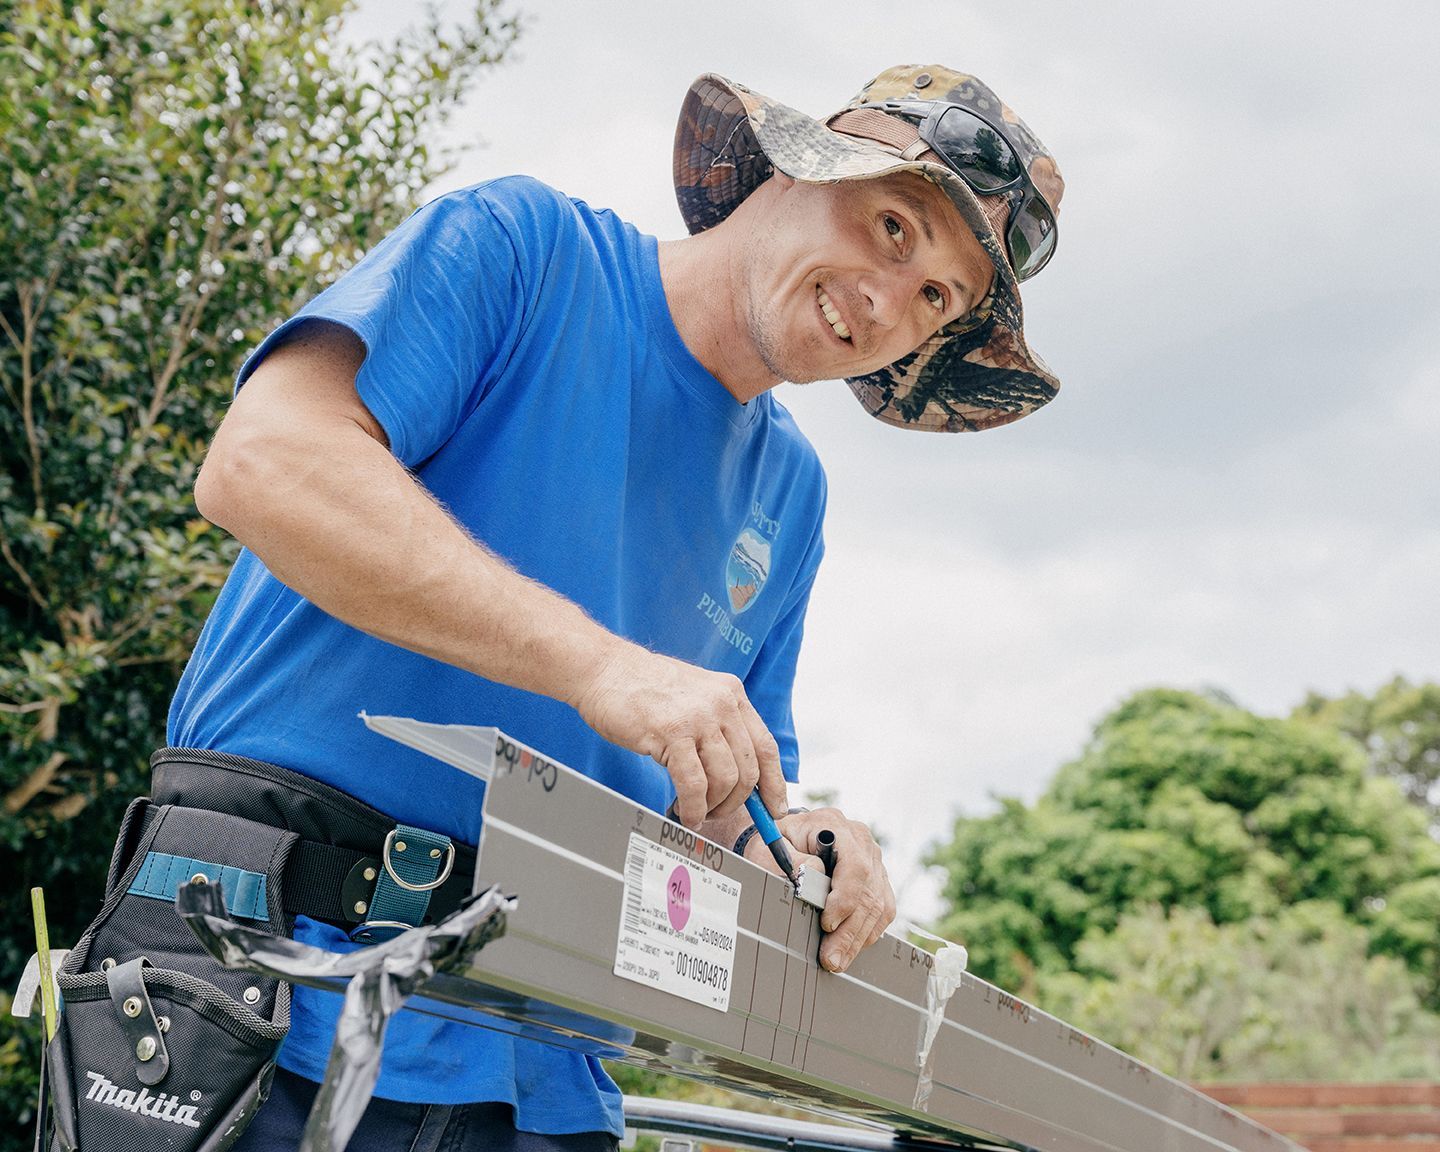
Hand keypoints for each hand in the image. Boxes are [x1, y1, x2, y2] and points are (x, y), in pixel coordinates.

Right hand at [572, 642, 786, 828]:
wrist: (604, 668)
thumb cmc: (642, 687)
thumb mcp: (694, 695)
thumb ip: (717, 725)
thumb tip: (735, 773)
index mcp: (731, 693)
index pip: (766, 746)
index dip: (773, 784)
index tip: (773, 808)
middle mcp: (722, 703)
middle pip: (749, 769)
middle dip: (736, 802)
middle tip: (717, 813)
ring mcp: (698, 718)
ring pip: (726, 780)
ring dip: (713, 806)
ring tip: (696, 811)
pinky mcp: (672, 733)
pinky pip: (695, 784)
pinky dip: (693, 807)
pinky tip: (684, 811)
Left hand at [777, 808, 895, 973]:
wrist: (786, 838)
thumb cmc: (775, 843)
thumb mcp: (770, 846)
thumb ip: (790, 860)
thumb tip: (812, 875)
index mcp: (835, 825)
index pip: (855, 866)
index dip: (845, 899)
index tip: (826, 924)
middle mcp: (861, 840)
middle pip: (868, 891)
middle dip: (849, 931)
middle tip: (831, 959)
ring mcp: (873, 859)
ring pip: (879, 905)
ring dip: (859, 938)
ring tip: (837, 960)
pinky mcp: (878, 877)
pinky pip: (884, 909)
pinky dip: (869, 931)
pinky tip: (851, 947)